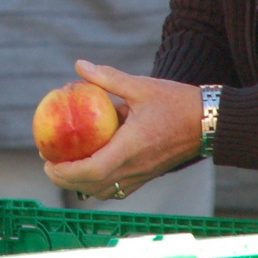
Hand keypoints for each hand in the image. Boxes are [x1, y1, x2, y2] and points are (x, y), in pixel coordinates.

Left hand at [43, 60, 204, 200]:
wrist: (209, 123)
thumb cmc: (176, 102)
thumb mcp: (141, 86)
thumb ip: (108, 78)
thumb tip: (79, 66)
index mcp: (131, 147)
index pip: (92, 169)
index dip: (66, 171)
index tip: (49, 162)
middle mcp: (135, 167)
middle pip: (92, 186)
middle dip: (66, 180)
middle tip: (49, 165)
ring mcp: (142, 175)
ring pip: (105, 191)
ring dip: (82, 185)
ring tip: (66, 168)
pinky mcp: (147, 176)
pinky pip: (117, 189)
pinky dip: (99, 184)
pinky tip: (91, 167)